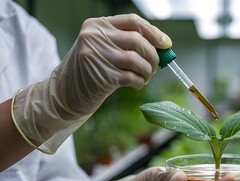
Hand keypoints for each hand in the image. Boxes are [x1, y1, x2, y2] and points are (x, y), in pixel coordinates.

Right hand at [12, 14, 170, 152]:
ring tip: (146, 77)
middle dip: (153, 55)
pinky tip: (137, 84)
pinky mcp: (101, 76)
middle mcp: (94, 37)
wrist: (65, 92)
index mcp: (97, 25)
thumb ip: (126, 42)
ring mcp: (96, 56)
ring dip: (147, 70)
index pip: (133, 21)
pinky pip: (131, 77)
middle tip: (156, 66)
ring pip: (136, 59)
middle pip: (138, 40)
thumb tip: (162, 46)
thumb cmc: (91, 69)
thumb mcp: (103, 48)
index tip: (166, 44)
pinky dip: (139, 82)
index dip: (154, 32)